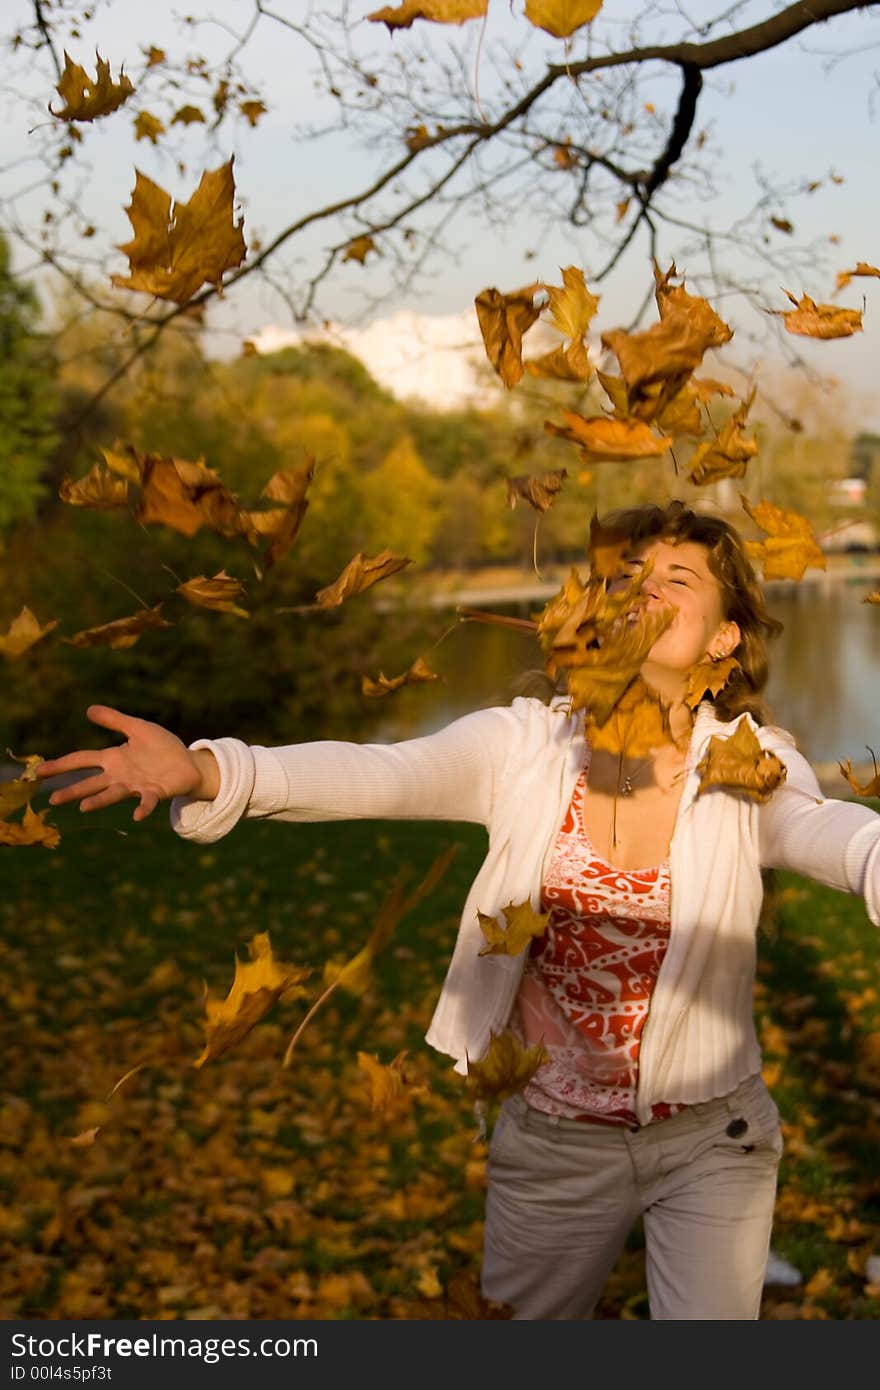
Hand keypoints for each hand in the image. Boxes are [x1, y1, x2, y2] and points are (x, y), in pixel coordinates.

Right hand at [35, 704, 207, 820]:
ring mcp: (136, 785)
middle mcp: (120, 775)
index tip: (39, 771)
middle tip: (52, 799)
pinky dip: (142, 808)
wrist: (188, 763)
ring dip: (99, 801)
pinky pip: (146, 801)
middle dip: (73, 790)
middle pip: (91, 782)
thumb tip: (88, 709)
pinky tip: (136, 815)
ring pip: (113, 794)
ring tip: (84, 807)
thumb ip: (114, 720)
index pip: (81, 760)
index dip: (61, 764)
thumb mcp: (137, 728)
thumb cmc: (161, 747)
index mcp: (113, 759)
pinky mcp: (155, 792)